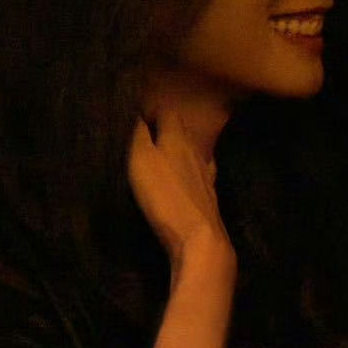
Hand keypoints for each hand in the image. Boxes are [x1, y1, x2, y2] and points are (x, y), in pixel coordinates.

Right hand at [126, 118, 231, 260]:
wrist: (198, 235)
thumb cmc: (164, 193)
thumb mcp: (141, 159)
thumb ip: (139, 135)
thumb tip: (139, 114)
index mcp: (178, 138)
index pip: (168, 113)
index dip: (154, 112)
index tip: (138, 115)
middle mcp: (196, 150)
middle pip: (182, 130)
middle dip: (167, 128)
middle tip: (147, 132)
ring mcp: (206, 173)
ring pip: (193, 151)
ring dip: (179, 149)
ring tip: (163, 154)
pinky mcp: (209, 194)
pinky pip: (199, 173)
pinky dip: (190, 170)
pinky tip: (186, 176)